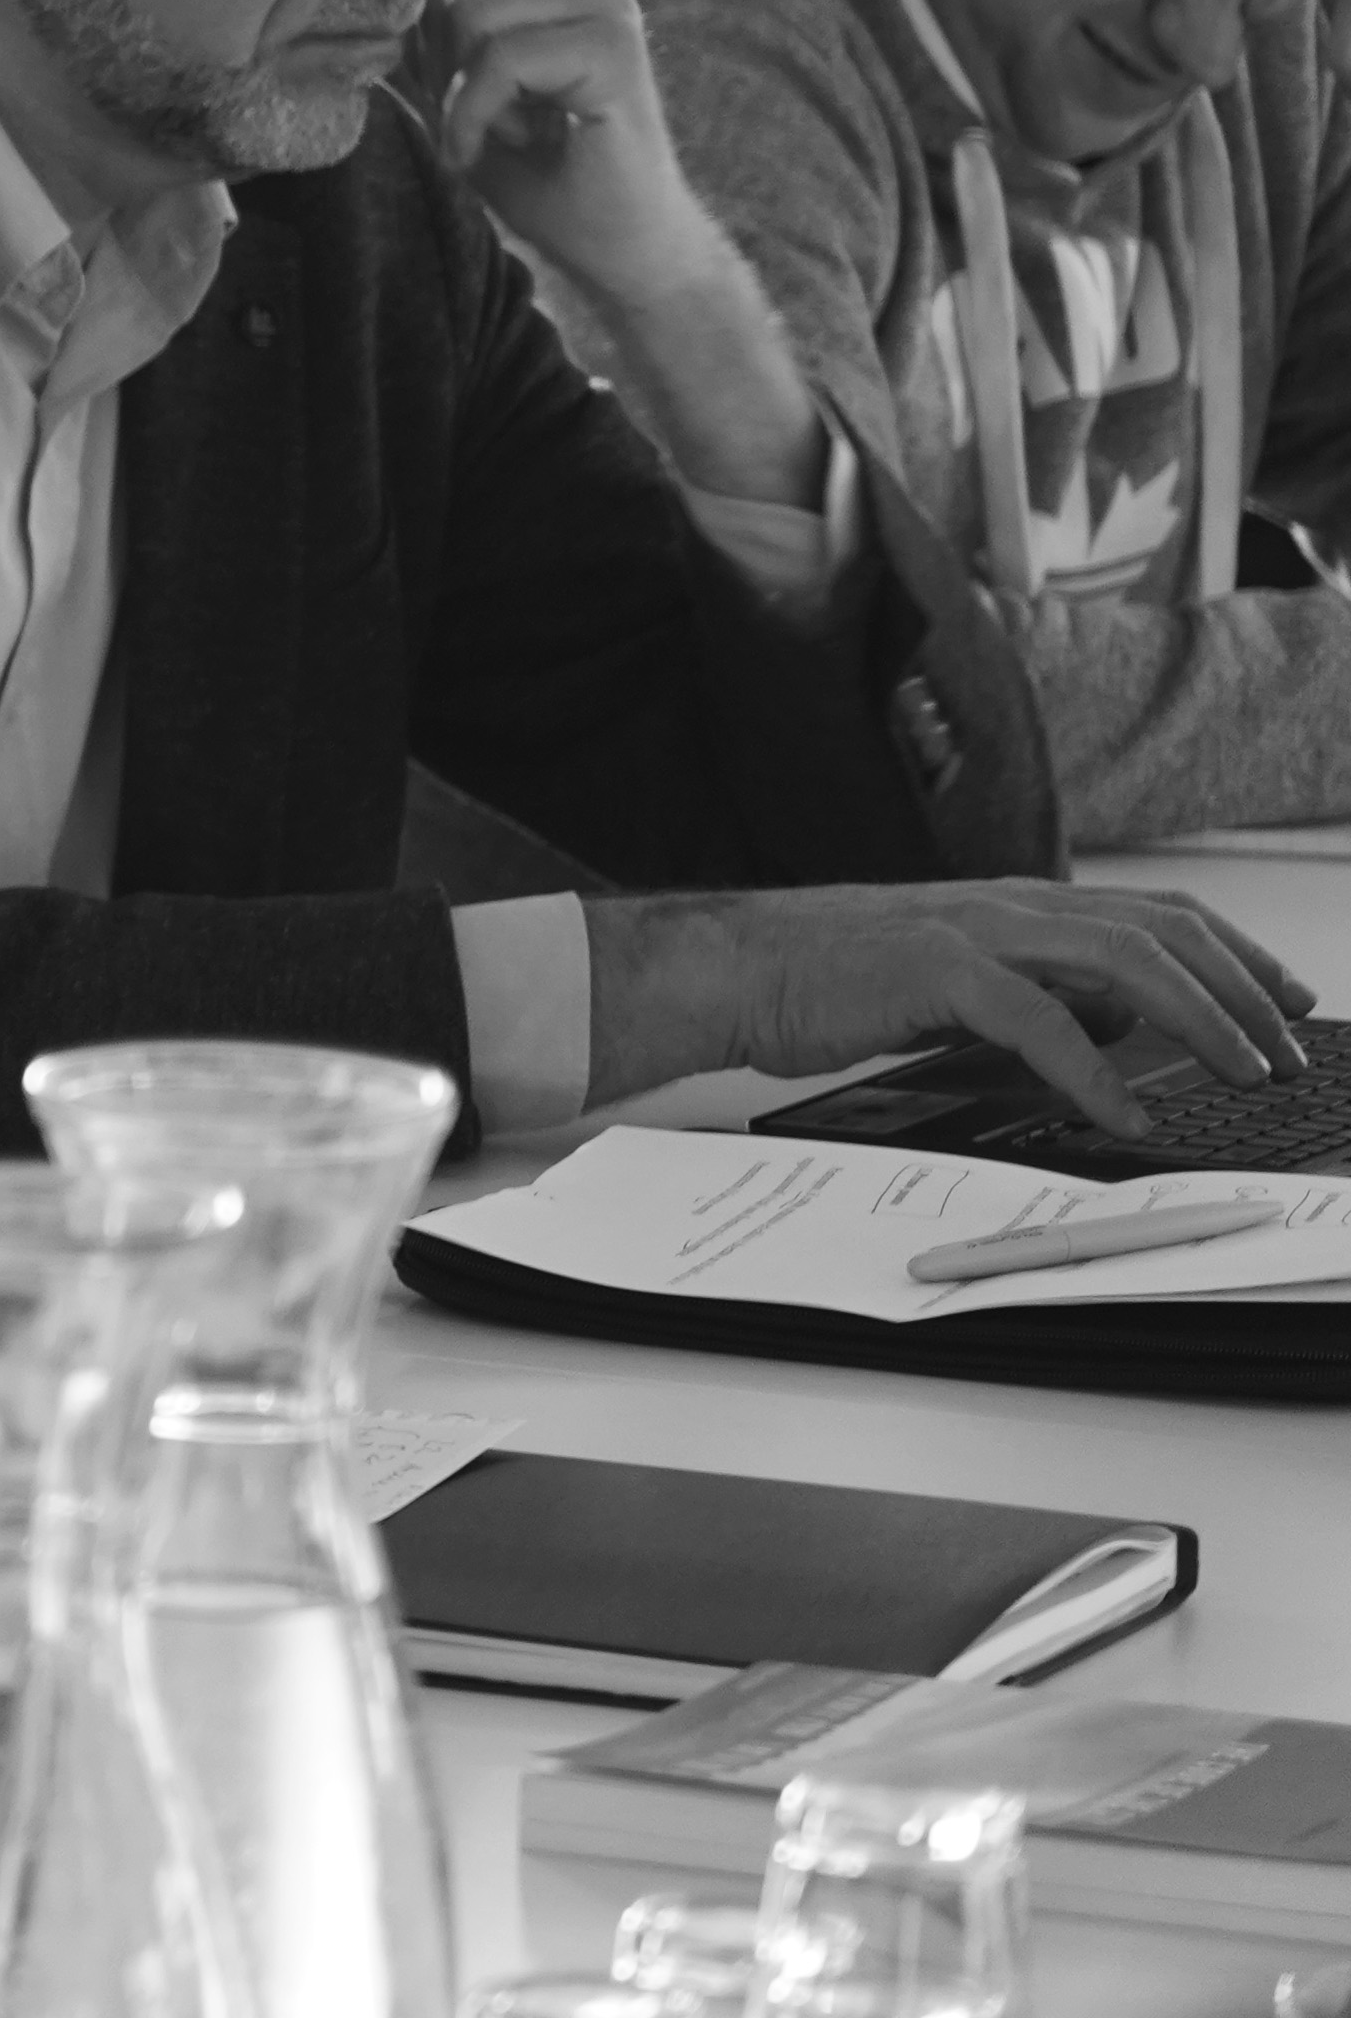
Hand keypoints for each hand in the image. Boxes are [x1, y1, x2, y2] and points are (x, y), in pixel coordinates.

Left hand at [412, 0, 734, 305]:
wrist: (621, 246)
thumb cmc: (540, 173)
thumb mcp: (458, 90)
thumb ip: (424, 35)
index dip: (424, 45)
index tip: (457, 103)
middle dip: (444, 69)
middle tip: (487, 124)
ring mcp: (609, 5)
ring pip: (469, 15)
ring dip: (468, 93)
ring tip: (512, 131)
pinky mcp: (614, 46)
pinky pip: (499, 59)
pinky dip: (478, 115)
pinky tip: (507, 147)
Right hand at [585, 880, 1319, 1129]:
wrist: (726, 968)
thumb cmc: (823, 980)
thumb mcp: (951, 987)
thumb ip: (1037, 1000)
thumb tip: (1117, 1039)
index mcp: (1013, 905)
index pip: (1155, 913)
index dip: (1236, 953)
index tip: (1290, 997)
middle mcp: (1007, 905)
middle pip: (1162, 930)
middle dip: (1244, 989)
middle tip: (1290, 1046)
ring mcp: (973, 931)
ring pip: (1124, 961)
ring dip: (1201, 1018)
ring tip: (1244, 1070)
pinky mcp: (934, 970)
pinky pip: (1042, 1021)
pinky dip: (1098, 1071)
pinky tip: (1129, 1112)